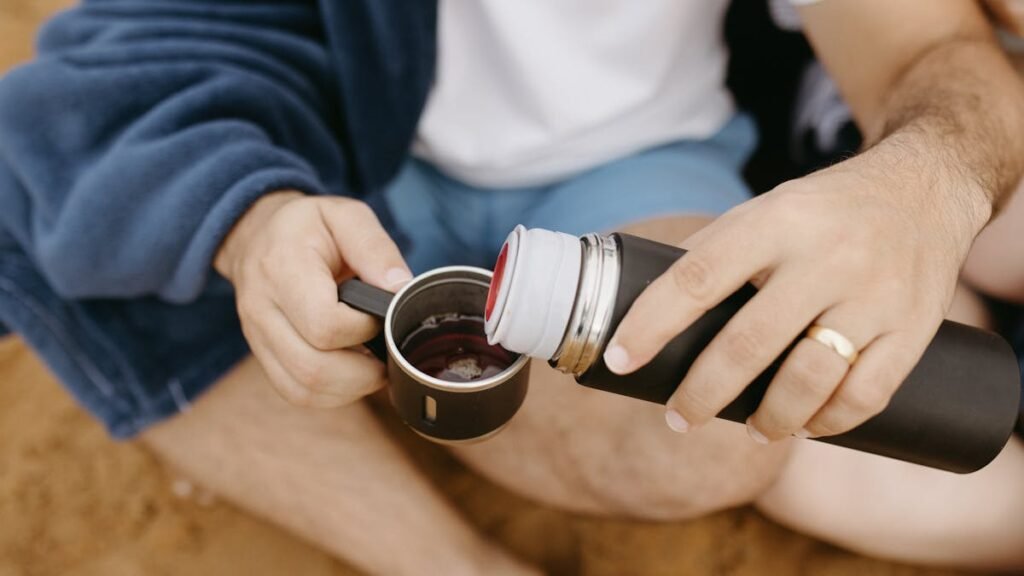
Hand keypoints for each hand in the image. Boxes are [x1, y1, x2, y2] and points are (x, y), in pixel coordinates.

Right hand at [215, 191, 411, 407]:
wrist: (260, 236)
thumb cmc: (309, 227)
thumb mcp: (346, 216)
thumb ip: (375, 248)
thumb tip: (401, 289)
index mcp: (282, 268)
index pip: (323, 323)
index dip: (362, 329)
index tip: (379, 316)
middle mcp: (261, 308)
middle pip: (313, 368)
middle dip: (363, 372)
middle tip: (388, 353)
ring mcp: (257, 338)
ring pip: (304, 389)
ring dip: (350, 388)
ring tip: (374, 365)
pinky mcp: (263, 357)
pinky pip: (296, 393)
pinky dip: (332, 394)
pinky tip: (353, 373)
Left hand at [603, 149, 989, 441]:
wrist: (926, 187)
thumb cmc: (825, 210)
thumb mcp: (767, 208)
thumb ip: (715, 253)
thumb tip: (648, 310)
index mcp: (777, 221)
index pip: (698, 278)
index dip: (651, 323)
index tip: (621, 359)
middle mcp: (827, 257)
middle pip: (748, 344)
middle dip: (702, 393)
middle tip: (678, 418)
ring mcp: (876, 295)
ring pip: (809, 380)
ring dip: (768, 420)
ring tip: (748, 429)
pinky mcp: (915, 328)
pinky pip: (865, 397)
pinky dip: (827, 423)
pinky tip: (805, 427)